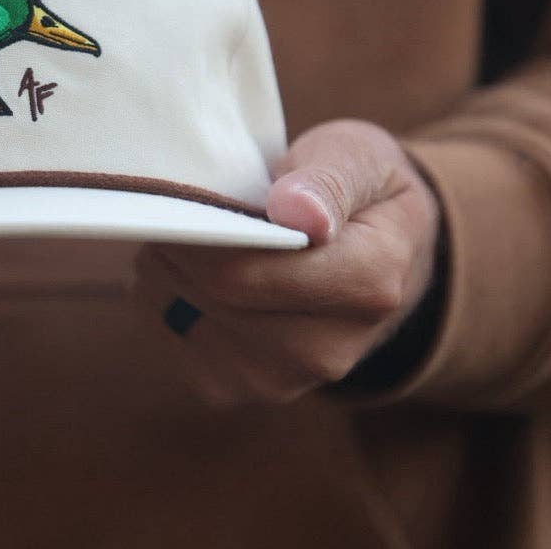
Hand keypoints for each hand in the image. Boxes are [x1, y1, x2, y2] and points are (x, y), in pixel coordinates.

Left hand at [132, 119, 440, 403]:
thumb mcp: (360, 158)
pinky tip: (191, 275)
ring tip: (193, 238)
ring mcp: (283, 380)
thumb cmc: (362, 195)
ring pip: (187, 319)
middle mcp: (330, 349)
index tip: (186, 194)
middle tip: (180, 205)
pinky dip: (167, 303)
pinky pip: (173, 345)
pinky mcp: (242, 391)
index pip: (248, 272)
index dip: (201, 231)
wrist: (384, 261)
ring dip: (169, 272)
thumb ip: (330, 181)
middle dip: (181, 247)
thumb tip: (297, 213)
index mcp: (368, 284)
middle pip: (214, 296)